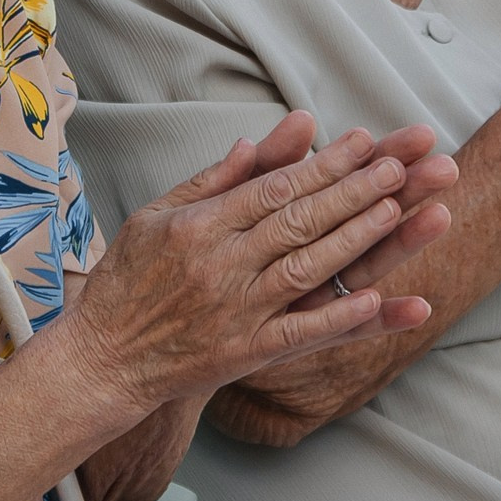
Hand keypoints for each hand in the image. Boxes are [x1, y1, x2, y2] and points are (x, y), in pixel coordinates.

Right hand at [62, 116, 450, 416]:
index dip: (322, 164)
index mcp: (198, 226)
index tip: (363, 142)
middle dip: (352, 191)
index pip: (273, 188)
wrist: (102, 358)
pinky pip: (300, 333)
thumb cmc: (130, 280)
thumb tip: (254, 144)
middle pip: (297, 221)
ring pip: (306, 268)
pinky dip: (339, 318)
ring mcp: (235, 311)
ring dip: (355, 240)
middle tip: (398, 167)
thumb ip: (211, 182)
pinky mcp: (245, 354)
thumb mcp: (156, 217)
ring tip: (396, 211)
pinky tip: (380, 301)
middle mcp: (219, 265)